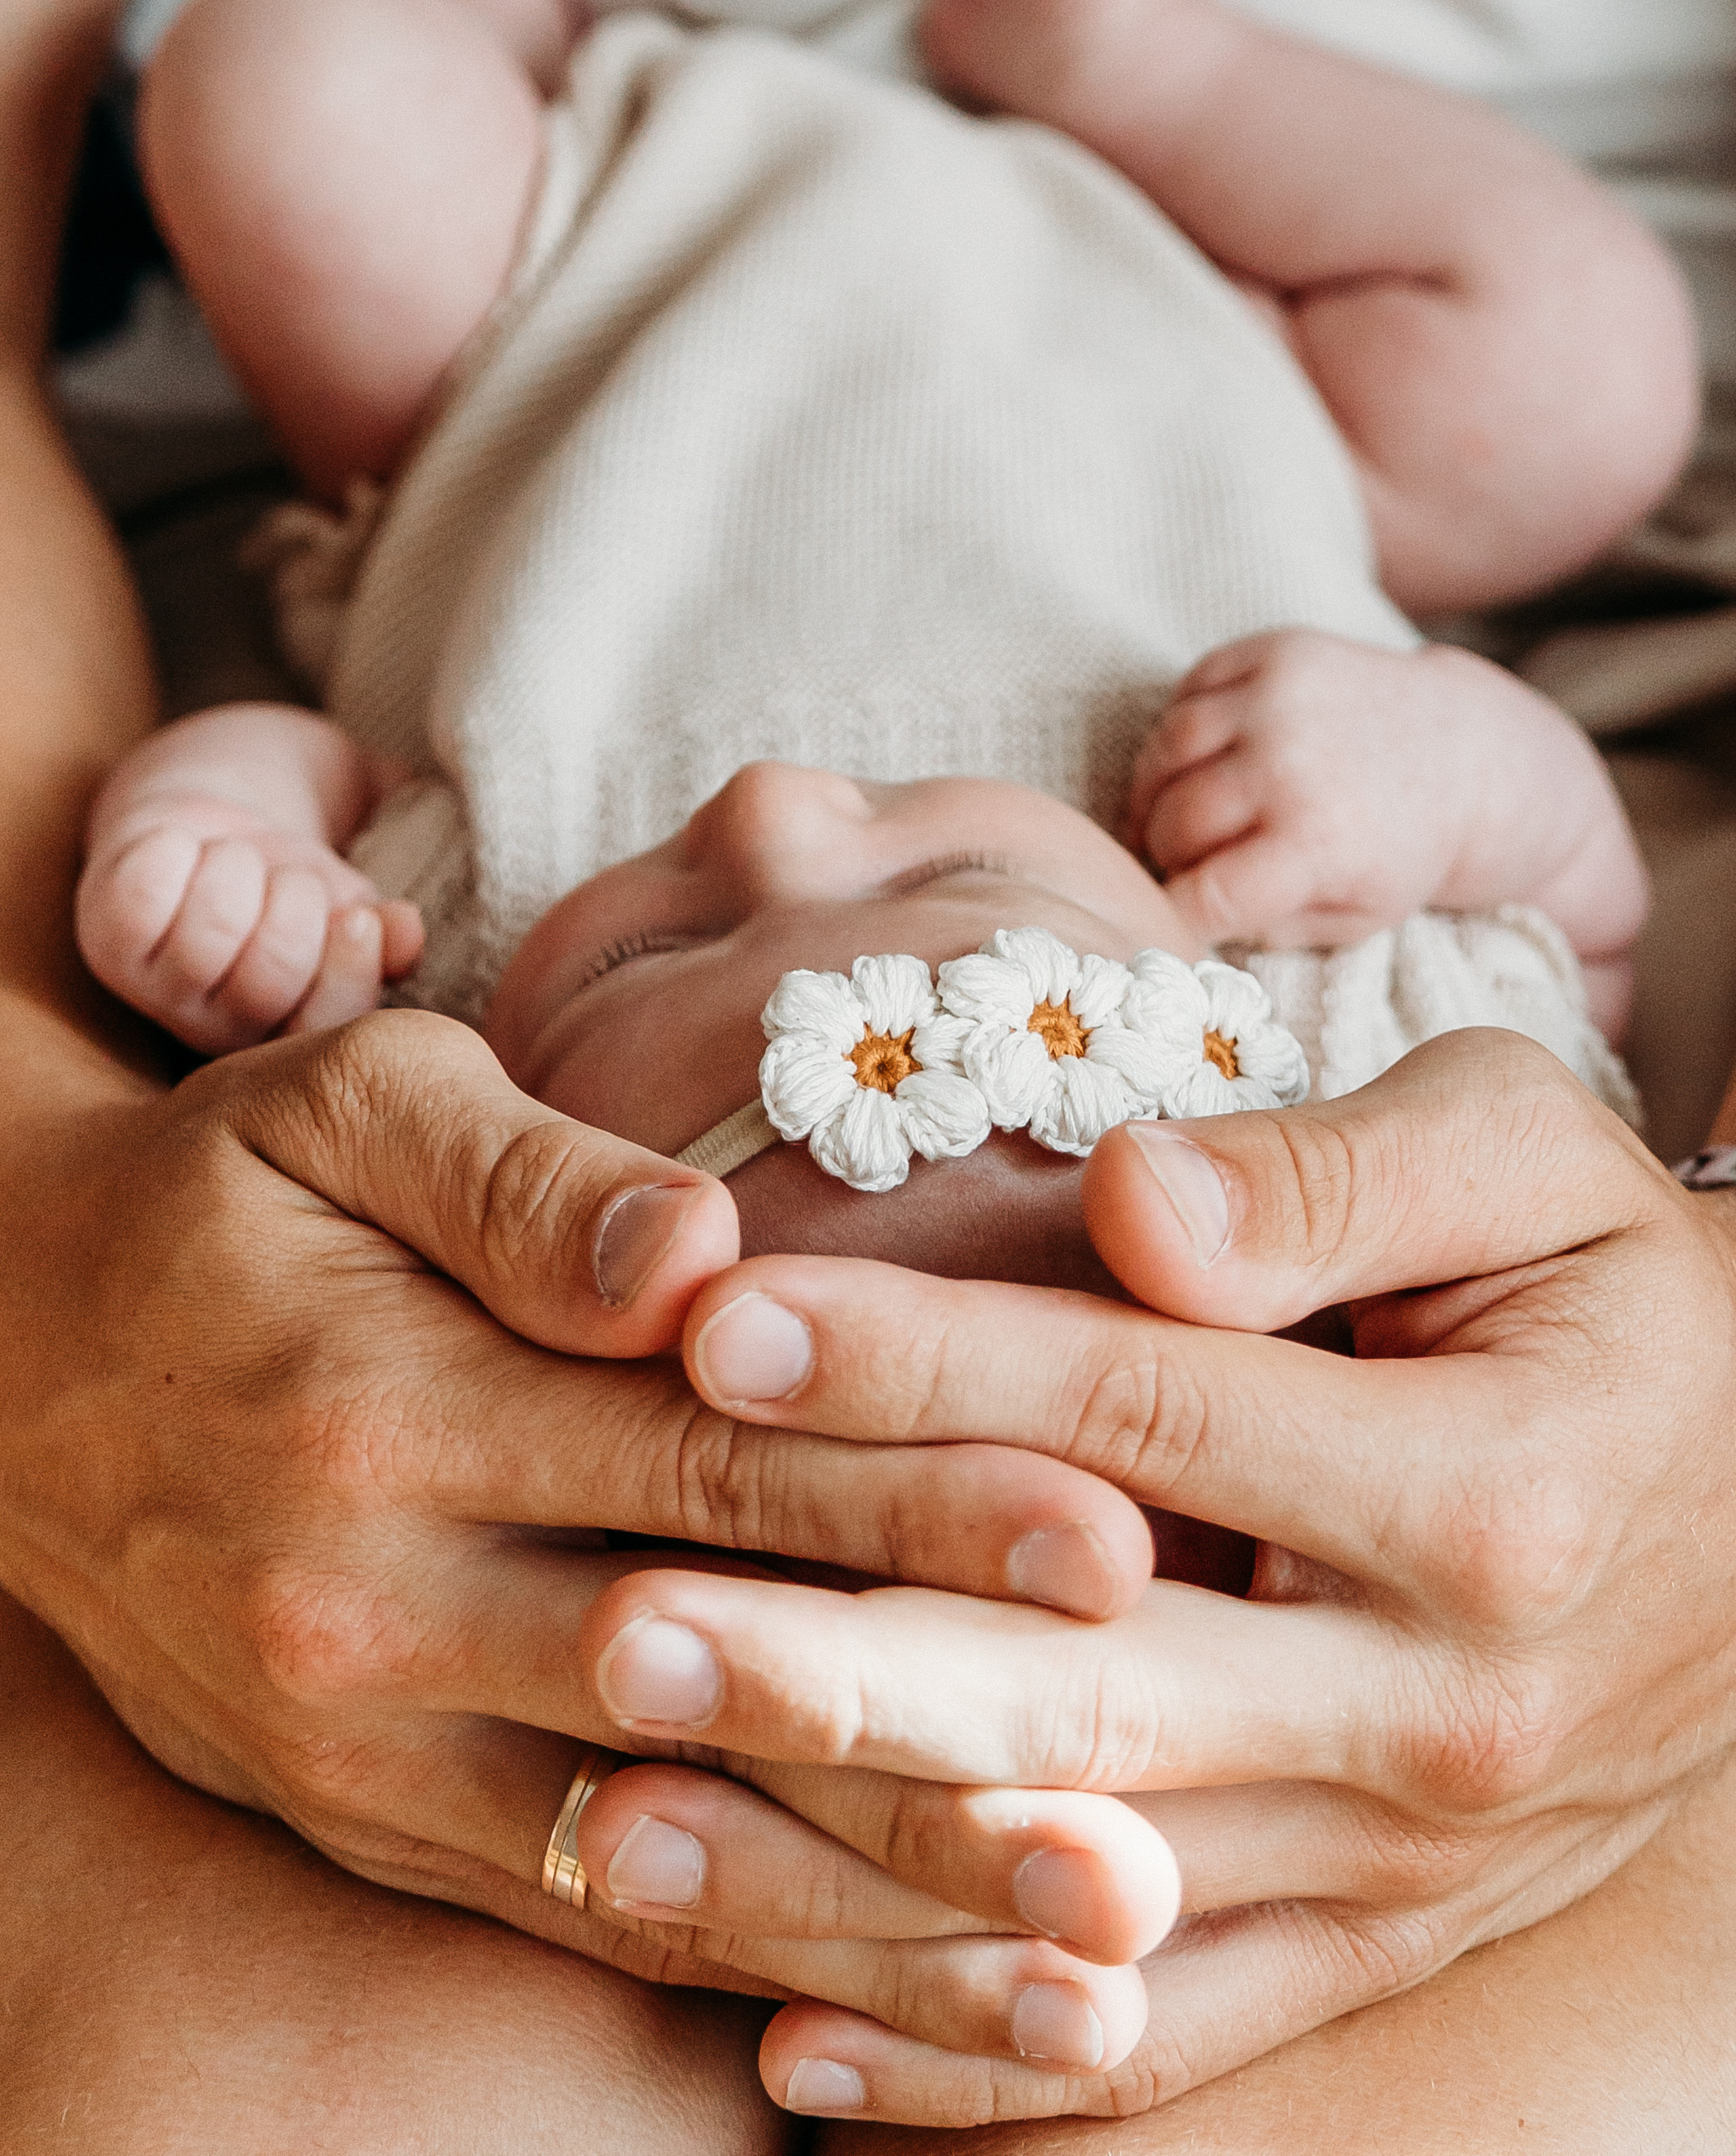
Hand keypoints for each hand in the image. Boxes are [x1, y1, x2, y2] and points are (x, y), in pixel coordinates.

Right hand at [0, 1011, 1174, 2074]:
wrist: (14, 1366)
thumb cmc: (225, 1200)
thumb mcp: (340, 1105)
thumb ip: (521, 1175)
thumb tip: (701, 1251)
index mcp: (396, 1406)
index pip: (706, 1464)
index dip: (913, 1504)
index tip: (1114, 1542)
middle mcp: (380, 1608)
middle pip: (713, 1691)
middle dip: (945, 1770)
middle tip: (1155, 1851)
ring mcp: (369, 1751)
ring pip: (662, 1861)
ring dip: (880, 1937)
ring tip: (1092, 2006)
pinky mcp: (371, 1825)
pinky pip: (577, 1922)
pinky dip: (748, 1977)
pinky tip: (903, 2031)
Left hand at [76, 793, 424, 1050]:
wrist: (207, 822)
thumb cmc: (287, 876)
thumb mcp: (349, 903)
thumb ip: (384, 933)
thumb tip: (405, 933)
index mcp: (287, 1032)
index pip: (324, 1028)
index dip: (347, 970)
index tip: (358, 915)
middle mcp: (217, 1028)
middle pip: (269, 977)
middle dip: (295, 900)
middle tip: (287, 872)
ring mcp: (156, 988)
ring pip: (210, 932)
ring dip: (238, 868)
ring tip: (238, 857)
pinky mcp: (107, 939)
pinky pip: (145, 895)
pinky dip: (175, 850)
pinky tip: (185, 847)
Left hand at [648, 1032, 1735, 2126]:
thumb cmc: (1615, 1293)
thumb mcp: (1540, 1162)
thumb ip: (1334, 1170)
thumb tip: (1125, 1195)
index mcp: (1482, 1487)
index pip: (1146, 1417)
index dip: (923, 1364)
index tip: (715, 1327)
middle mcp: (1438, 1706)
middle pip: (1090, 1690)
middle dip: (828, 1661)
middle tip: (610, 1627)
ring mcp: (1404, 1859)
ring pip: (1088, 1892)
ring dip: (840, 1878)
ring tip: (609, 1835)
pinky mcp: (1379, 1944)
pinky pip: (1168, 2037)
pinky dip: (980, 2058)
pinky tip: (791, 2054)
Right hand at [1123, 628, 1643, 954]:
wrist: (1466, 755)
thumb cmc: (1399, 849)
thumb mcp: (1352, 919)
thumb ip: (1265, 928)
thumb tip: (1181, 921)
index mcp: (1316, 844)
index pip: (1199, 895)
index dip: (1173, 914)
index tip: (1176, 915)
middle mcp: (1292, 764)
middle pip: (1172, 824)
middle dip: (1167, 855)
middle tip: (1183, 864)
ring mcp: (1280, 698)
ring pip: (1164, 753)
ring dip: (1157, 793)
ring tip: (1177, 813)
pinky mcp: (1276, 651)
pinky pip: (1186, 693)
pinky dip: (1182, 732)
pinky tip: (1205, 758)